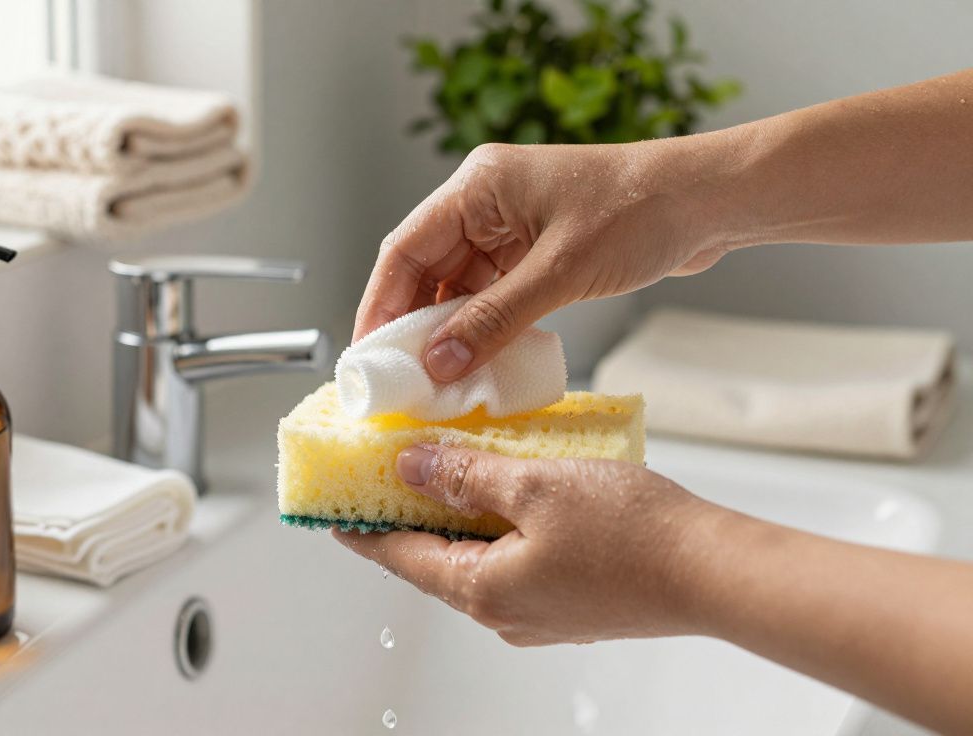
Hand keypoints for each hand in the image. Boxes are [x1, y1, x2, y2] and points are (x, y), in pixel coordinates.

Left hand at [334, 444, 721, 644]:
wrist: (713, 569)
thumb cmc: (633, 534)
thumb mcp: (532, 485)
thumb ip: (465, 475)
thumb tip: (411, 468)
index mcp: (482, 590)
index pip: (399, 557)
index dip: (362, 530)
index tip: (333, 515)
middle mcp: (504, 613)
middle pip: (434, 559)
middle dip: (410, 516)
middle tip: (389, 478)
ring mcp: (539, 612)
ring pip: (476, 558)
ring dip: (457, 516)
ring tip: (448, 469)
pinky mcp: (571, 602)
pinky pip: (514, 561)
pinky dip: (498, 526)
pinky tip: (509, 489)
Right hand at [354, 140, 736, 380]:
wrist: (709, 201)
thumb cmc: (640, 212)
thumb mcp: (559, 272)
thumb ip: (493, 320)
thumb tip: (438, 364)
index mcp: (477, 186)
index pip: (404, 250)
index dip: (380, 305)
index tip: (369, 357)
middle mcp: (485, 203)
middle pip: (425, 270)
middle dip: (412, 326)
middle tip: (400, 381)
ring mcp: (510, 227)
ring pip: (457, 287)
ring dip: (448, 332)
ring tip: (437, 382)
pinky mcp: (534, 250)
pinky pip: (491, 294)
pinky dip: (482, 329)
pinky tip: (478, 363)